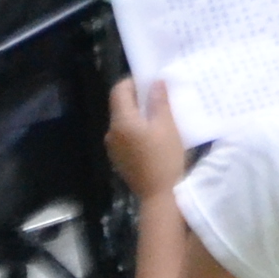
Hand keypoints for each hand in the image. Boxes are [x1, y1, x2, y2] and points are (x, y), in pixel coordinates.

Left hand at [107, 77, 189, 197]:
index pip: (119, 91)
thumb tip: (155, 82)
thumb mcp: (167, 126)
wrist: (158, 195)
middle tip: (160, 98)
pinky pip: (125, 136)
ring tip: (160, 118)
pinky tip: (153, 138)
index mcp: (121, 121)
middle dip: (138, 99)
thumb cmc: (164, 157)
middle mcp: (112, 132)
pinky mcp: (119, 159)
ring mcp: (113, 147)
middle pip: (120, 106)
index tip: (151, 81)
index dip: (133, 82)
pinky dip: (137, 130)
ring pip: (124, 122)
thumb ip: (159, 101)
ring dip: (138, 116)